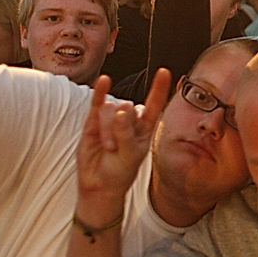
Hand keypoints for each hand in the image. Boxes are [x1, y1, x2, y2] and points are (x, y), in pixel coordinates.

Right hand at [77, 70, 168, 204]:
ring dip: (107, 129)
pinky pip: (98, 102)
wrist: (100, 184)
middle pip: (126, 108)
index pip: (154, 104)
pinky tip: (103, 81)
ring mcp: (111, 119)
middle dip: (119, 128)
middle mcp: (130, 119)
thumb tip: (120, 110)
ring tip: (107, 147)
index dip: (159, 88)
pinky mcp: (93, 122)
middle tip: (115, 148)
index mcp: (145, 127)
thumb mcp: (130, 155)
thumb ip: (126, 133)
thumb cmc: (120, 171)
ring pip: (110, 110)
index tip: (164, 72)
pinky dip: (100, 92)